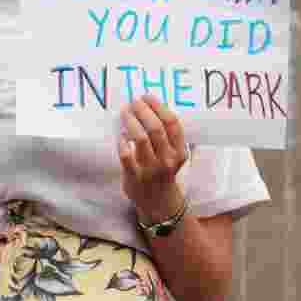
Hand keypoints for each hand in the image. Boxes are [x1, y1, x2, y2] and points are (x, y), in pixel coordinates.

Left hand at [118, 94, 187, 223]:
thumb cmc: (163, 173)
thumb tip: (148, 107)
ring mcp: (150, 169)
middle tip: (133, 102)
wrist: (159, 204)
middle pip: (155, 128)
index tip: (147, 96)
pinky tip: (121, 136)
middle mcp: (167, 159)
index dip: (158, 106)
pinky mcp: (134, 176)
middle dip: (142, 110)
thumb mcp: (173, 155)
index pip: (172, 123)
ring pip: (140, 138)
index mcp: (179, 151)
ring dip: (131, 121)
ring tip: (125, 112)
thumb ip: (166, 136)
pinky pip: (126, 154)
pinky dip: (122, 141)